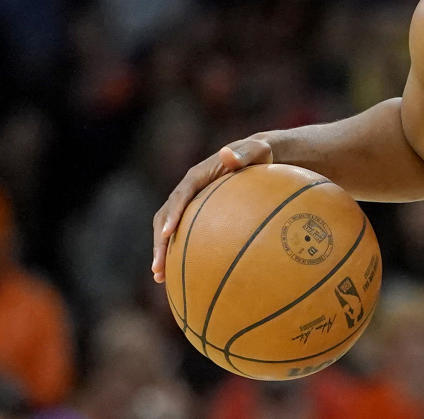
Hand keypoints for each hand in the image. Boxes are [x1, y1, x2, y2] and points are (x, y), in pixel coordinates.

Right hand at [151, 138, 272, 282]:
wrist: (257, 158)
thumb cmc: (259, 154)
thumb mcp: (256, 150)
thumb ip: (243, 153)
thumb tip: (227, 152)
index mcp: (197, 177)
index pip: (180, 196)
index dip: (172, 214)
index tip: (168, 233)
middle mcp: (187, 191)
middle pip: (165, 217)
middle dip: (159, 243)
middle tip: (158, 267)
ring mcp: (189, 204)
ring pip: (168, 229)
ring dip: (162, 252)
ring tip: (160, 278)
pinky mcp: (195, 214)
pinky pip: (184, 234)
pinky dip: (179, 253)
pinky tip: (182, 276)